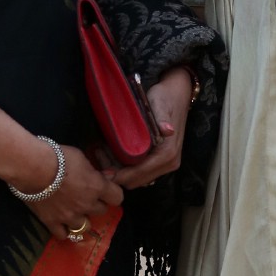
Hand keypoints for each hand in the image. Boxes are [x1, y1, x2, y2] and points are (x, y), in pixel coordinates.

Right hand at [26, 143, 121, 241]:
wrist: (32, 168)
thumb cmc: (58, 157)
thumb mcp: (80, 157)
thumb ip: (93, 170)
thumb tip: (105, 177)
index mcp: (96, 187)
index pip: (117, 197)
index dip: (112, 193)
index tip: (106, 189)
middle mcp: (87, 205)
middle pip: (101, 211)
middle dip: (95, 203)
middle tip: (85, 196)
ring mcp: (69, 217)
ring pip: (85, 227)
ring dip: (82, 219)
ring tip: (74, 211)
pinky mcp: (52, 222)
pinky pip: (63, 235)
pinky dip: (63, 230)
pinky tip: (60, 223)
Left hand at [111, 67, 193, 189]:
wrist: (176, 94)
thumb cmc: (165, 97)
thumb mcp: (160, 104)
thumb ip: (161, 119)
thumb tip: (167, 130)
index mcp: (168, 154)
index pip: (140, 174)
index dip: (119, 176)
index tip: (101, 171)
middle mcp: (169, 163)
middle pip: (136, 181)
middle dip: (116, 175)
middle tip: (98, 160)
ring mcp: (165, 165)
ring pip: (136, 179)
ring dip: (119, 172)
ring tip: (103, 155)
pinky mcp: (160, 162)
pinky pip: (140, 173)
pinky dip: (125, 168)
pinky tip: (113, 154)